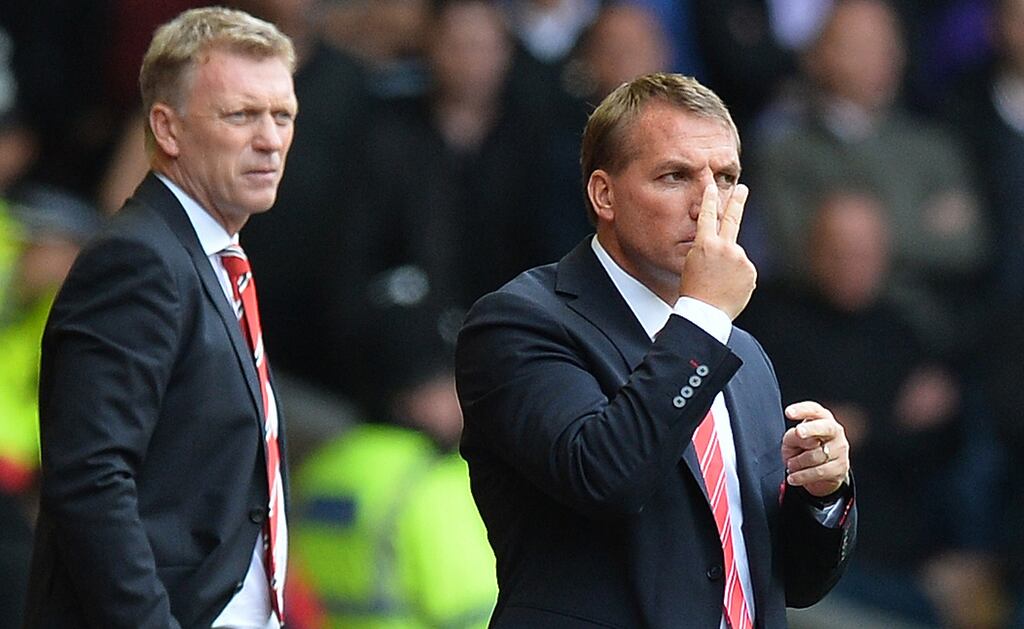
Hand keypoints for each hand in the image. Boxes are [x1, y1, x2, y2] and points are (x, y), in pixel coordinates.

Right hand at [679, 183, 755, 319]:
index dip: (709, 200)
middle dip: (737, 201)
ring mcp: (739, 258)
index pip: (707, 216)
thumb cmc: (693, 290)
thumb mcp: (692, 263)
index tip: (712, 187)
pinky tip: (728, 289)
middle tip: (742, 188)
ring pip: (737, 256)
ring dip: (730, 267)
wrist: (704, 313)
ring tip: (719, 284)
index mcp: (704, 244)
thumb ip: (709, 249)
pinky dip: (738, 278)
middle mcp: (724, 247)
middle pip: (732, 218)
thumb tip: (726, 244)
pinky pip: (744, 271)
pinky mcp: (750, 271)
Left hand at [781, 401, 850, 496]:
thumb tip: (801, 438)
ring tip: (791, 465)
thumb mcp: (793, 440)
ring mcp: (840, 449)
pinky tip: (793, 477)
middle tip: (798, 432)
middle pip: (824, 427)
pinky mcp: (841, 467)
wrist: (821, 471)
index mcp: (822, 418)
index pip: (813, 410)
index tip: (788, 412)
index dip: (801, 410)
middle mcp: (834, 430)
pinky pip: (819, 472)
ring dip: (797, 462)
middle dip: (811, 429)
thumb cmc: (804, 448)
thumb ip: (793, 436)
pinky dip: (802, 476)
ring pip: (815, 455)